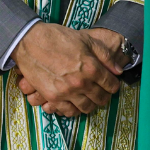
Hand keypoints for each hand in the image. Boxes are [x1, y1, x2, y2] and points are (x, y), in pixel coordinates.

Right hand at [11, 24, 130, 116]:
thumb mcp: (87, 40)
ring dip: (91, 105)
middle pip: (100, 98)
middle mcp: (81, 83)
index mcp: (91, 67)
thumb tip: (118, 70)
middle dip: (105, 97)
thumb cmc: (60, 38)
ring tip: (90, 99)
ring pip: (86, 107)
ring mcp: (66, 92)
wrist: (30, 41)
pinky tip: (75, 104)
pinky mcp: (52, 97)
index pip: (111, 84)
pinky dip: (74, 110)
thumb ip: (105, 56)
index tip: (112, 85)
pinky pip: (68, 111)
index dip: (114, 85)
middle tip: (103, 94)